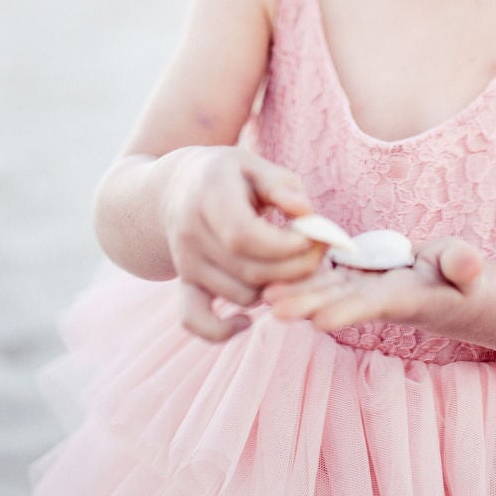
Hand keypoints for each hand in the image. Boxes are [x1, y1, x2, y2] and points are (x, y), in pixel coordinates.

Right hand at [160, 146, 326, 341]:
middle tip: (318, 255)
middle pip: (248, 270)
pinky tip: (246, 321)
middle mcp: (190, 231)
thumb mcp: (253, 164)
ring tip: (292, 266)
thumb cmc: (228, 175)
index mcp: (209, 195)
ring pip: (239, 295)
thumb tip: (306, 213)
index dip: (283, 246)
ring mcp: (184, 261)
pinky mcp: (184, 283)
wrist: (177, 187)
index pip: (244, 235)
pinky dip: (222, 330)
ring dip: (275, 289)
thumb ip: (281, 186)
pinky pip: (195, 320)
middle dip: (293, 269)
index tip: (313, 239)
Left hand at [261, 236, 484, 333]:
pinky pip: (325, 276)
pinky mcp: (354, 278)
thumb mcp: (467, 271)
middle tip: (273, 307)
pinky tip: (271, 274)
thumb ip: (464, 266)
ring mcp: (362, 289)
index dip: (348, 311)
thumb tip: (469, 266)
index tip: (320, 321)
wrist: (450, 293)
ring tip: (262, 297)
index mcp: (404, 299)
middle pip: (338, 302)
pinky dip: (300, 276)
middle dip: (307, 305)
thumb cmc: (462, 280)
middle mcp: (376, 299)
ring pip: (325, 290)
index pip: (374, 305)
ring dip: (295, 294)